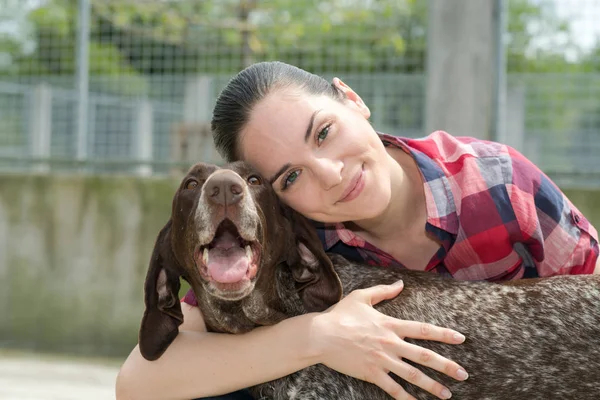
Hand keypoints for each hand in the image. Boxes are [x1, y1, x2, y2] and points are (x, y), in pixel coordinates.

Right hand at [310, 280, 467, 399]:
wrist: (321, 335)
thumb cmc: (340, 315)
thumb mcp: (362, 297)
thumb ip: (383, 291)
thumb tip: (400, 283)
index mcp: (390, 324)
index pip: (423, 330)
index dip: (444, 334)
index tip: (461, 339)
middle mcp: (391, 343)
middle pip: (424, 356)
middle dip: (446, 366)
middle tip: (463, 375)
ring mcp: (382, 360)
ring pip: (413, 375)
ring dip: (432, 386)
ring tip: (447, 394)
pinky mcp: (372, 373)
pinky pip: (393, 388)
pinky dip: (406, 398)